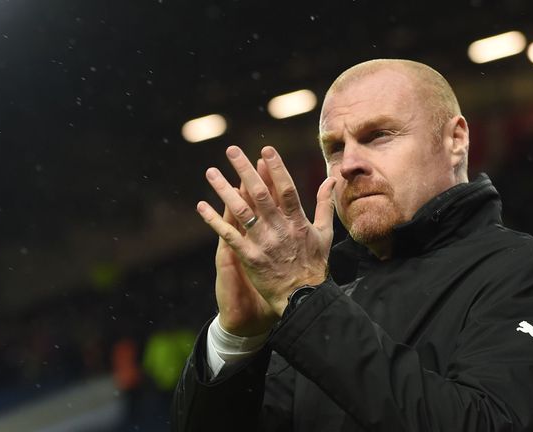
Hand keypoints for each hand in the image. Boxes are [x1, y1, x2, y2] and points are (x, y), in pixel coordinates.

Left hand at [197, 145, 335, 316]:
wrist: (304, 298)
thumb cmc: (315, 265)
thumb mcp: (325, 233)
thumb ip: (325, 204)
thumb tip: (331, 179)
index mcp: (298, 221)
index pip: (286, 189)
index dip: (276, 168)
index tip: (265, 150)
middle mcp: (280, 228)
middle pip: (260, 194)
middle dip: (245, 170)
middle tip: (232, 150)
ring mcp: (263, 242)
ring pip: (241, 210)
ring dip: (224, 190)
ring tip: (211, 172)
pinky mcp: (250, 257)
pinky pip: (229, 235)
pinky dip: (214, 220)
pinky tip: (200, 206)